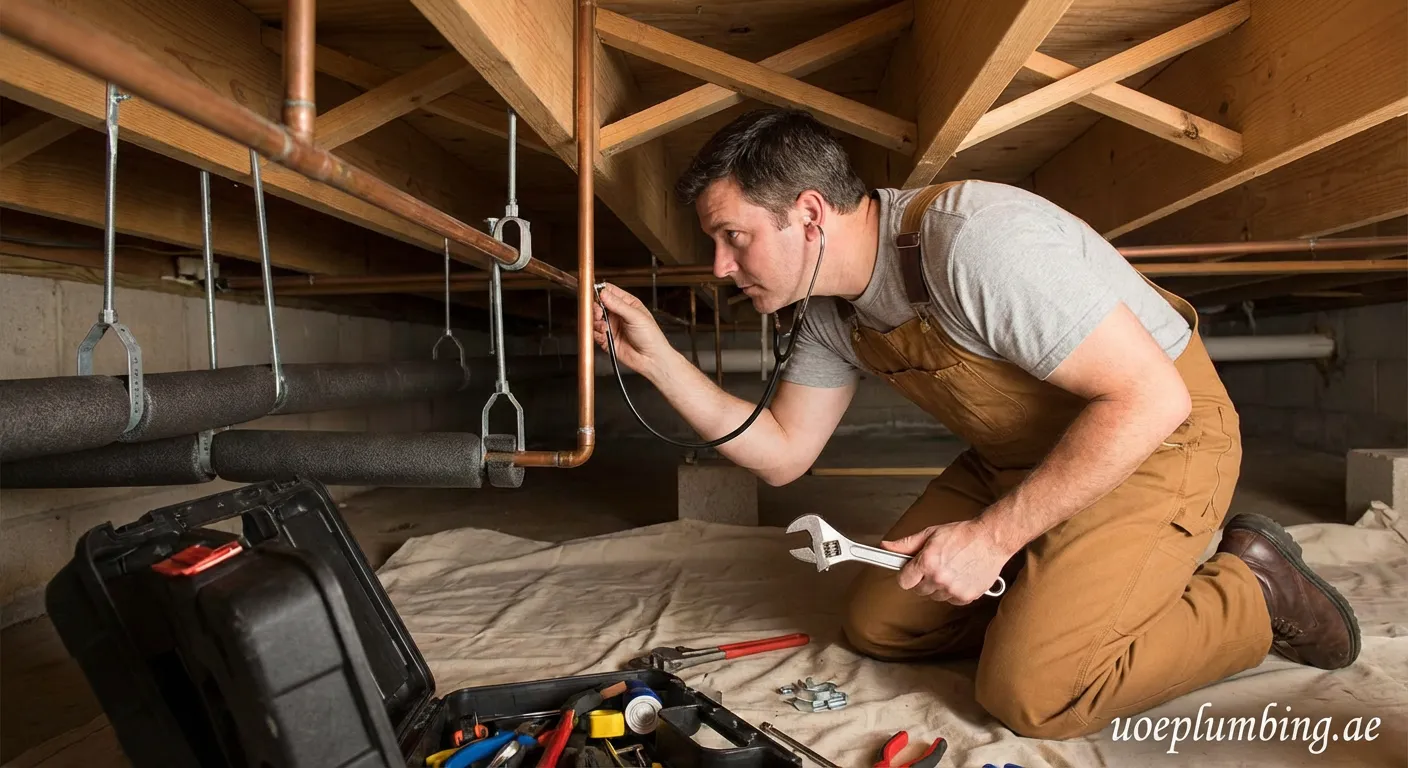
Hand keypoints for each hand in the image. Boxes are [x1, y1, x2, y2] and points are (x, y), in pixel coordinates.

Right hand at [592, 283, 676, 377]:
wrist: (651, 359)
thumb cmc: (651, 337)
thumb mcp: (636, 316)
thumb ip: (618, 304)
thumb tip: (604, 293)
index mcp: (627, 304)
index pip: (609, 292)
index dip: (599, 291)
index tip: (593, 293)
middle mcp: (618, 314)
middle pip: (598, 305)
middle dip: (595, 309)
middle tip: (599, 313)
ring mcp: (612, 326)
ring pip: (595, 320)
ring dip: (596, 323)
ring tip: (604, 327)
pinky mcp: (607, 339)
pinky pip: (595, 334)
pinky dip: (597, 334)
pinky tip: (605, 336)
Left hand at [880, 520, 1011, 604]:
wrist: (990, 539)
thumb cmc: (961, 534)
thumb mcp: (930, 534)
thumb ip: (906, 544)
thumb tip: (885, 547)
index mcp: (927, 562)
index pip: (903, 581)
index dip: (906, 574)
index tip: (911, 570)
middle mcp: (939, 578)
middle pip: (918, 590)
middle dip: (922, 579)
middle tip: (935, 565)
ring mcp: (953, 589)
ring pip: (934, 596)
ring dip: (938, 586)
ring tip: (950, 568)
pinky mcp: (966, 597)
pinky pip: (950, 600)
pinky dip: (952, 591)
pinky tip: (960, 575)